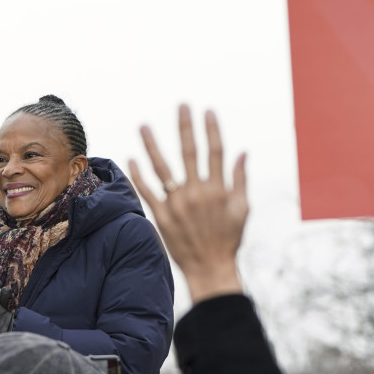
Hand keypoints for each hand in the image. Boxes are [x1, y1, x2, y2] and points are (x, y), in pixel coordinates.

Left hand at [129, 105, 247, 303]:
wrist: (209, 268)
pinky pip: (146, 191)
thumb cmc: (228, 239)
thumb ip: (240, 179)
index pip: (215, 151)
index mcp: (218, 189)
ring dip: (152, 144)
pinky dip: (138, 175)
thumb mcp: (242, 209)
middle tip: (181, 105)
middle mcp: (196, 193)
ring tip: (143, 125)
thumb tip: (242, 153)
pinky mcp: (162, 216)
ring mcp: (177, 204)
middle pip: (189, 152)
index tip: (206, 111)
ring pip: (162, 167)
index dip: (211, 129)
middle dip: (185, 126)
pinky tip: (132, 158)